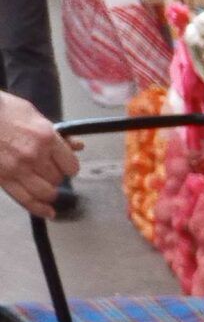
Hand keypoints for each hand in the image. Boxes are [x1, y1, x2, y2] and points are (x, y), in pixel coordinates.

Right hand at [0, 94, 81, 218]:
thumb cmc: (1, 110)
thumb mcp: (32, 114)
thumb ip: (56, 134)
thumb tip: (78, 145)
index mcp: (45, 137)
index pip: (71, 165)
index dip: (68, 166)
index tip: (63, 165)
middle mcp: (34, 155)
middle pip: (58, 179)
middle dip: (55, 176)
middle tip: (46, 170)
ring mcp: (18, 168)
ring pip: (46, 192)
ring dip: (48, 190)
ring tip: (43, 185)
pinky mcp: (3, 178)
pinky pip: (27, 200)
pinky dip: (39, 208)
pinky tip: (48, 212)